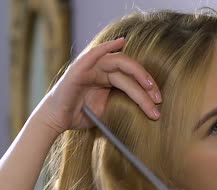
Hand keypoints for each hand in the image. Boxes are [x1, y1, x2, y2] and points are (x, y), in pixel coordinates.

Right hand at [34, 37, 161, 134]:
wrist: (58, 120)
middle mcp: (102, 71)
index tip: (158, 103)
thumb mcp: (108, 111)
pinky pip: (95, 53)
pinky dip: (107, 46)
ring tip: (149, 86)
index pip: (133, 80)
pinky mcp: (80, 69)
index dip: (147, 90)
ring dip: (137, 72)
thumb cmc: (81, 115)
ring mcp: (91, 68)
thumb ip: (123, 105)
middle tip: (158, 99)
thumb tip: (147, 111)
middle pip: (130, 71)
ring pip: (120, 64)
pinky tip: (120, 43)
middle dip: (147, 84)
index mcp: (109, 80)